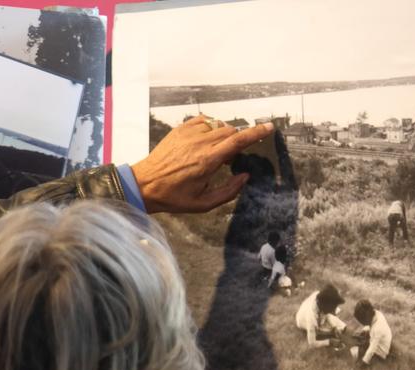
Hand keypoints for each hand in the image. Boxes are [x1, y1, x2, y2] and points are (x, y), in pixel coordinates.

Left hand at [130, 116, 274, 212]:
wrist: (145, 184)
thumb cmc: (174, 196)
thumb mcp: (203, 203)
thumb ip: (228, 191)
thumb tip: (245, 177)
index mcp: (208, 161)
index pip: (238, 141)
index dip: (256, 133)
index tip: (269, 127)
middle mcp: (200, 143)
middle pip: (231, 132)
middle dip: (237, 141)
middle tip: (229, 158)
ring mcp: (189, 134)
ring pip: (218, 125)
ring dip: (224, 135)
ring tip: (215, 152)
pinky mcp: (180, 129)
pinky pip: (204, 120)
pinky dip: (211, 127)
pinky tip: (206, 140)